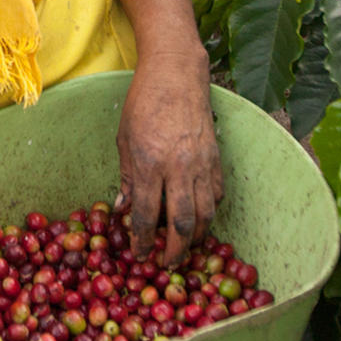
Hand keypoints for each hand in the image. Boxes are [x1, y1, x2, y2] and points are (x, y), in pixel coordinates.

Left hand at [118, 52, 223, 265]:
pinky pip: (217, 195)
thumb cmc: (143, 104)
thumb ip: (127, 177)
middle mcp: (178, 168)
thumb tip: (124, 209)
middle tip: (167, 264)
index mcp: (149, 164)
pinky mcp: (216, 159)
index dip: (141, 242)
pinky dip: (209, 212)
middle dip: (174, 251)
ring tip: (185, 248)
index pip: (146, 216)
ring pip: (205, 214)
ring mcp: (201, 164)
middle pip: (181, 224)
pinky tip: (199, 218)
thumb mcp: (124, 140)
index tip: (139, 256)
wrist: (176, 75)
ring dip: (195, 237)